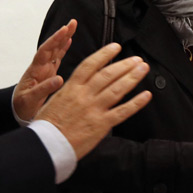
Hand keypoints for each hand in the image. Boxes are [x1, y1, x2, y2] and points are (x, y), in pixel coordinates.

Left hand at [13, 19, 76, 121]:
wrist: (17, 110)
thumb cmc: (22, 105)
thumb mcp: (30, 100)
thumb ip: (43, 89)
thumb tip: (59, 79)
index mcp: (35, 71)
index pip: (45, 51)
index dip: (55, 40)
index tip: (64, 30)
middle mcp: (40, 67)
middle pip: (52, 46)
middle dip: (61, 34)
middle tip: (72, 22)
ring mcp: (45, 69)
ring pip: (56, 50)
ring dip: (64, 38)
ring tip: (72, 26)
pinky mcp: (49, 73)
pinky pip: (58, 57)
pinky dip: (63, 48)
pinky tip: (69, 40)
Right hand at [36, 43, 151, 159]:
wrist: (46, 146)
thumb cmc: (48, 126)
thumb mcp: (55, 100)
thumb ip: (71, 91)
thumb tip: (82, 83)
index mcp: (71, 88)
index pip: (90, 65)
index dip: (104, 54)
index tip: (116, 47)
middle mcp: (84, 95)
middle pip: (108, 75)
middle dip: (125, 65)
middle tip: (137, 59)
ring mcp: (94, 109)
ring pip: (117, 89)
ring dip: (132, 77)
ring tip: (143, 69)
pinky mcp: (101, 124)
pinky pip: (123, 111)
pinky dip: (136, 103)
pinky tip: (146, 95)